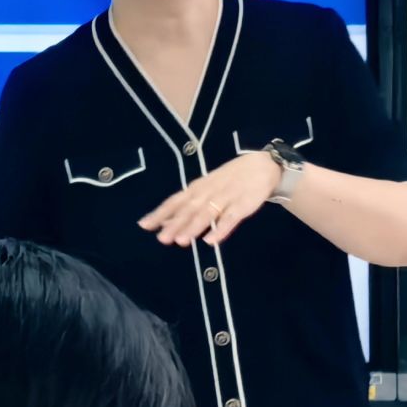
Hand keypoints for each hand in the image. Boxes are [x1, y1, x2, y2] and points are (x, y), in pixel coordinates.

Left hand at [139, 152, 280, 246]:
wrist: (262, 165)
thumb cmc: (229, 179)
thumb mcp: (206, 187)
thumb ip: (187, 204)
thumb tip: (163, 220)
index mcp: (198, 187)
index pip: (176, 200)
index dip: (161, 213)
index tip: (144, 225)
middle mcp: (209, 191)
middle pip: (189, 209)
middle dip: (175, 224)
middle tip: (161, 238)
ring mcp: (226, 198)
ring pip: (207, 214)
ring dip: (194, 227)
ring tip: (181, 241)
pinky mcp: (243, 205)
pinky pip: (231, 218)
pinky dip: (221, 229)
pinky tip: (211, 241)